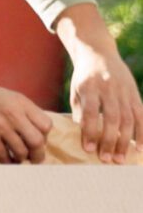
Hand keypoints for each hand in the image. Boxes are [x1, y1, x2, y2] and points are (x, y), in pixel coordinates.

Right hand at [0, 75, 50, 162]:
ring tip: (17, 157)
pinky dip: (8, 162)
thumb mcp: (7, 97)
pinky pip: (4, 157)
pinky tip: (6, 159)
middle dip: (38, 154)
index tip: (38, 140)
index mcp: (20, 103)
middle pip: (38, 141)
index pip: (46, 125)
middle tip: (35, 158)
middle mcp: (13, 115)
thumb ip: (23, 111)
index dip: (44, 136)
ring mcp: (0, 128)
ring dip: (21, 158)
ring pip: (22, 152)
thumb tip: (35, 131)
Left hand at [68, 41, 142, 162]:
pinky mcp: (135, 94)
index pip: (91, 112)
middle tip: (106, 159)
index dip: (91, 131)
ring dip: (125, 141)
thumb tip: (84, 135)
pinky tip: (140, 149)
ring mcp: (125, 91)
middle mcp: (109, 88)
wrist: (99, 53)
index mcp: (89, 86)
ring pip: (128, 119)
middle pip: (112, 118)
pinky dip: (142, 133)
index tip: (89, 149)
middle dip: (109, 141)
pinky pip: (142, 116)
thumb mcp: (76, 89)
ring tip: (119, 159)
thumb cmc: (84, 77)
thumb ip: (80, 111)